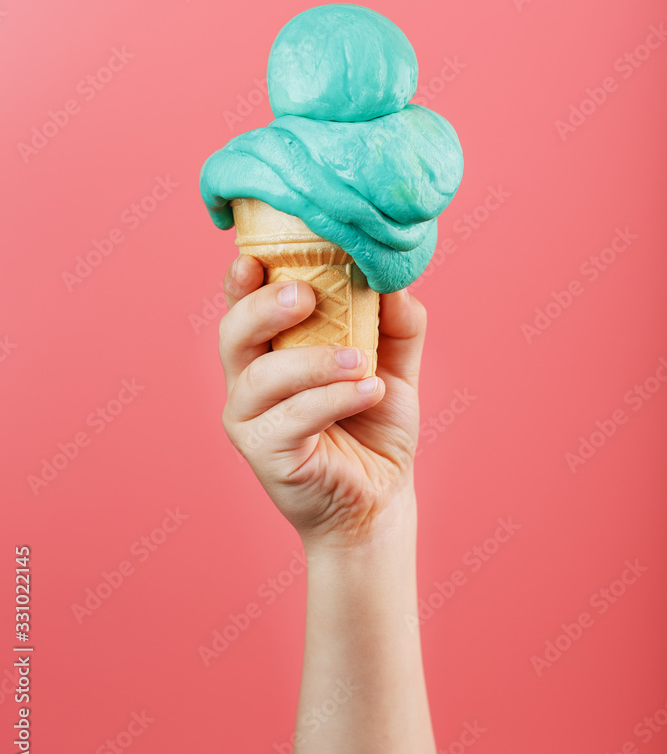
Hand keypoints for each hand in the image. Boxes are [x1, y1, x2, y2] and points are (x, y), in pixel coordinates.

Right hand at [218, 255, 426, 549]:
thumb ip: (397, 324)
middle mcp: (248, 380)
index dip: (243, 278)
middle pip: (233, 333)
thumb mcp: (395, 365)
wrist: (381, 496)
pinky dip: (331, 399)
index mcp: (270, 348)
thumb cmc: (374, 424)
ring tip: (362, 361)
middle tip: (305, 296)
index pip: (244, 304)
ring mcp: (250, 420)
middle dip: (263, 308)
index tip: (257, 257)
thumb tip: (394, 281)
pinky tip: (369, 392)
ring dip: (313, 361)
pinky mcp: (264, 454)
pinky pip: (290, 419)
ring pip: (262, 377)